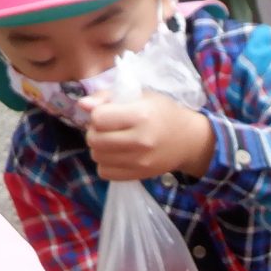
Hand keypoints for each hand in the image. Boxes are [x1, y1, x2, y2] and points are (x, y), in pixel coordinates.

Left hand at [82, 93, 214, 181]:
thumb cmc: (162, 112)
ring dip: (99, 148)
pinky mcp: (139, 175)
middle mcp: (140, 141)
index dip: (98, 114)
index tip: (109, 113)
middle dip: (94, 131)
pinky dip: (105, 164)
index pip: (98, 118)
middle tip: (107, 128)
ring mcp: (140, 161)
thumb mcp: (139, 95)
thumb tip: (82, 105)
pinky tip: (115, 155)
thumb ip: (107, 97)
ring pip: (97, 157)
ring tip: (111, 141)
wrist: (189, 140)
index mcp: (140, 116)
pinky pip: (105, 173)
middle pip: (94, 139)